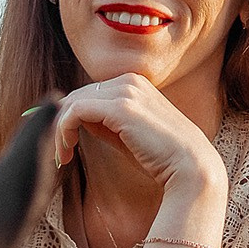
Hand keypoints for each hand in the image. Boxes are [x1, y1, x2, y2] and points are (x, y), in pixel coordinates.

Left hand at [54, 74, 227, 201]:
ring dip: (59, 131)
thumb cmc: (162, 158)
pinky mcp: (119, 107)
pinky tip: (65, 153)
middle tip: (58, 153)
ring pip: (72, 103)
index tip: (63, 146)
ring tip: (61, 156)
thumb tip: (79, 119)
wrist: (191, 167)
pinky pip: (75, 112)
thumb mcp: (128, 136)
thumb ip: (106, 123)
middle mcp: (129, 81)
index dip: (69, 118)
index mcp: (134, 84)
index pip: (89, 94)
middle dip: (60, 124)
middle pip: (76, 96)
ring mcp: (125, 91)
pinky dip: (62, 132)